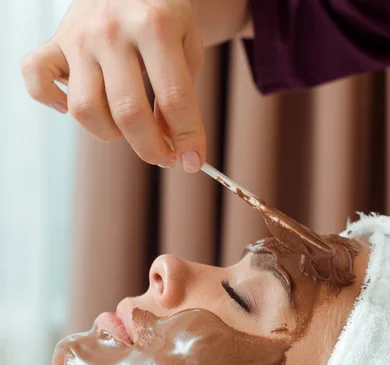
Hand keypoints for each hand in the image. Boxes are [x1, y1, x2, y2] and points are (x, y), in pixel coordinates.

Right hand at [21, 0, 205, 171]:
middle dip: (152, 148)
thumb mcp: (188, 48)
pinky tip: (73, 107)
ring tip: (129, 128)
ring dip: (110, 133)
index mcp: (154, 26)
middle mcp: (112, 30)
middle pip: (128, 112)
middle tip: (166, 157)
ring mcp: (78, 36)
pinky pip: (36, 78)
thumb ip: (184, 96)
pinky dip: (51, 101)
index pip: (174, 99)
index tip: (194, 162)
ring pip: (85, 109)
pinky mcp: (55, 42)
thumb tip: (173, 144)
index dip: (188, 139)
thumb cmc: (163, 17)